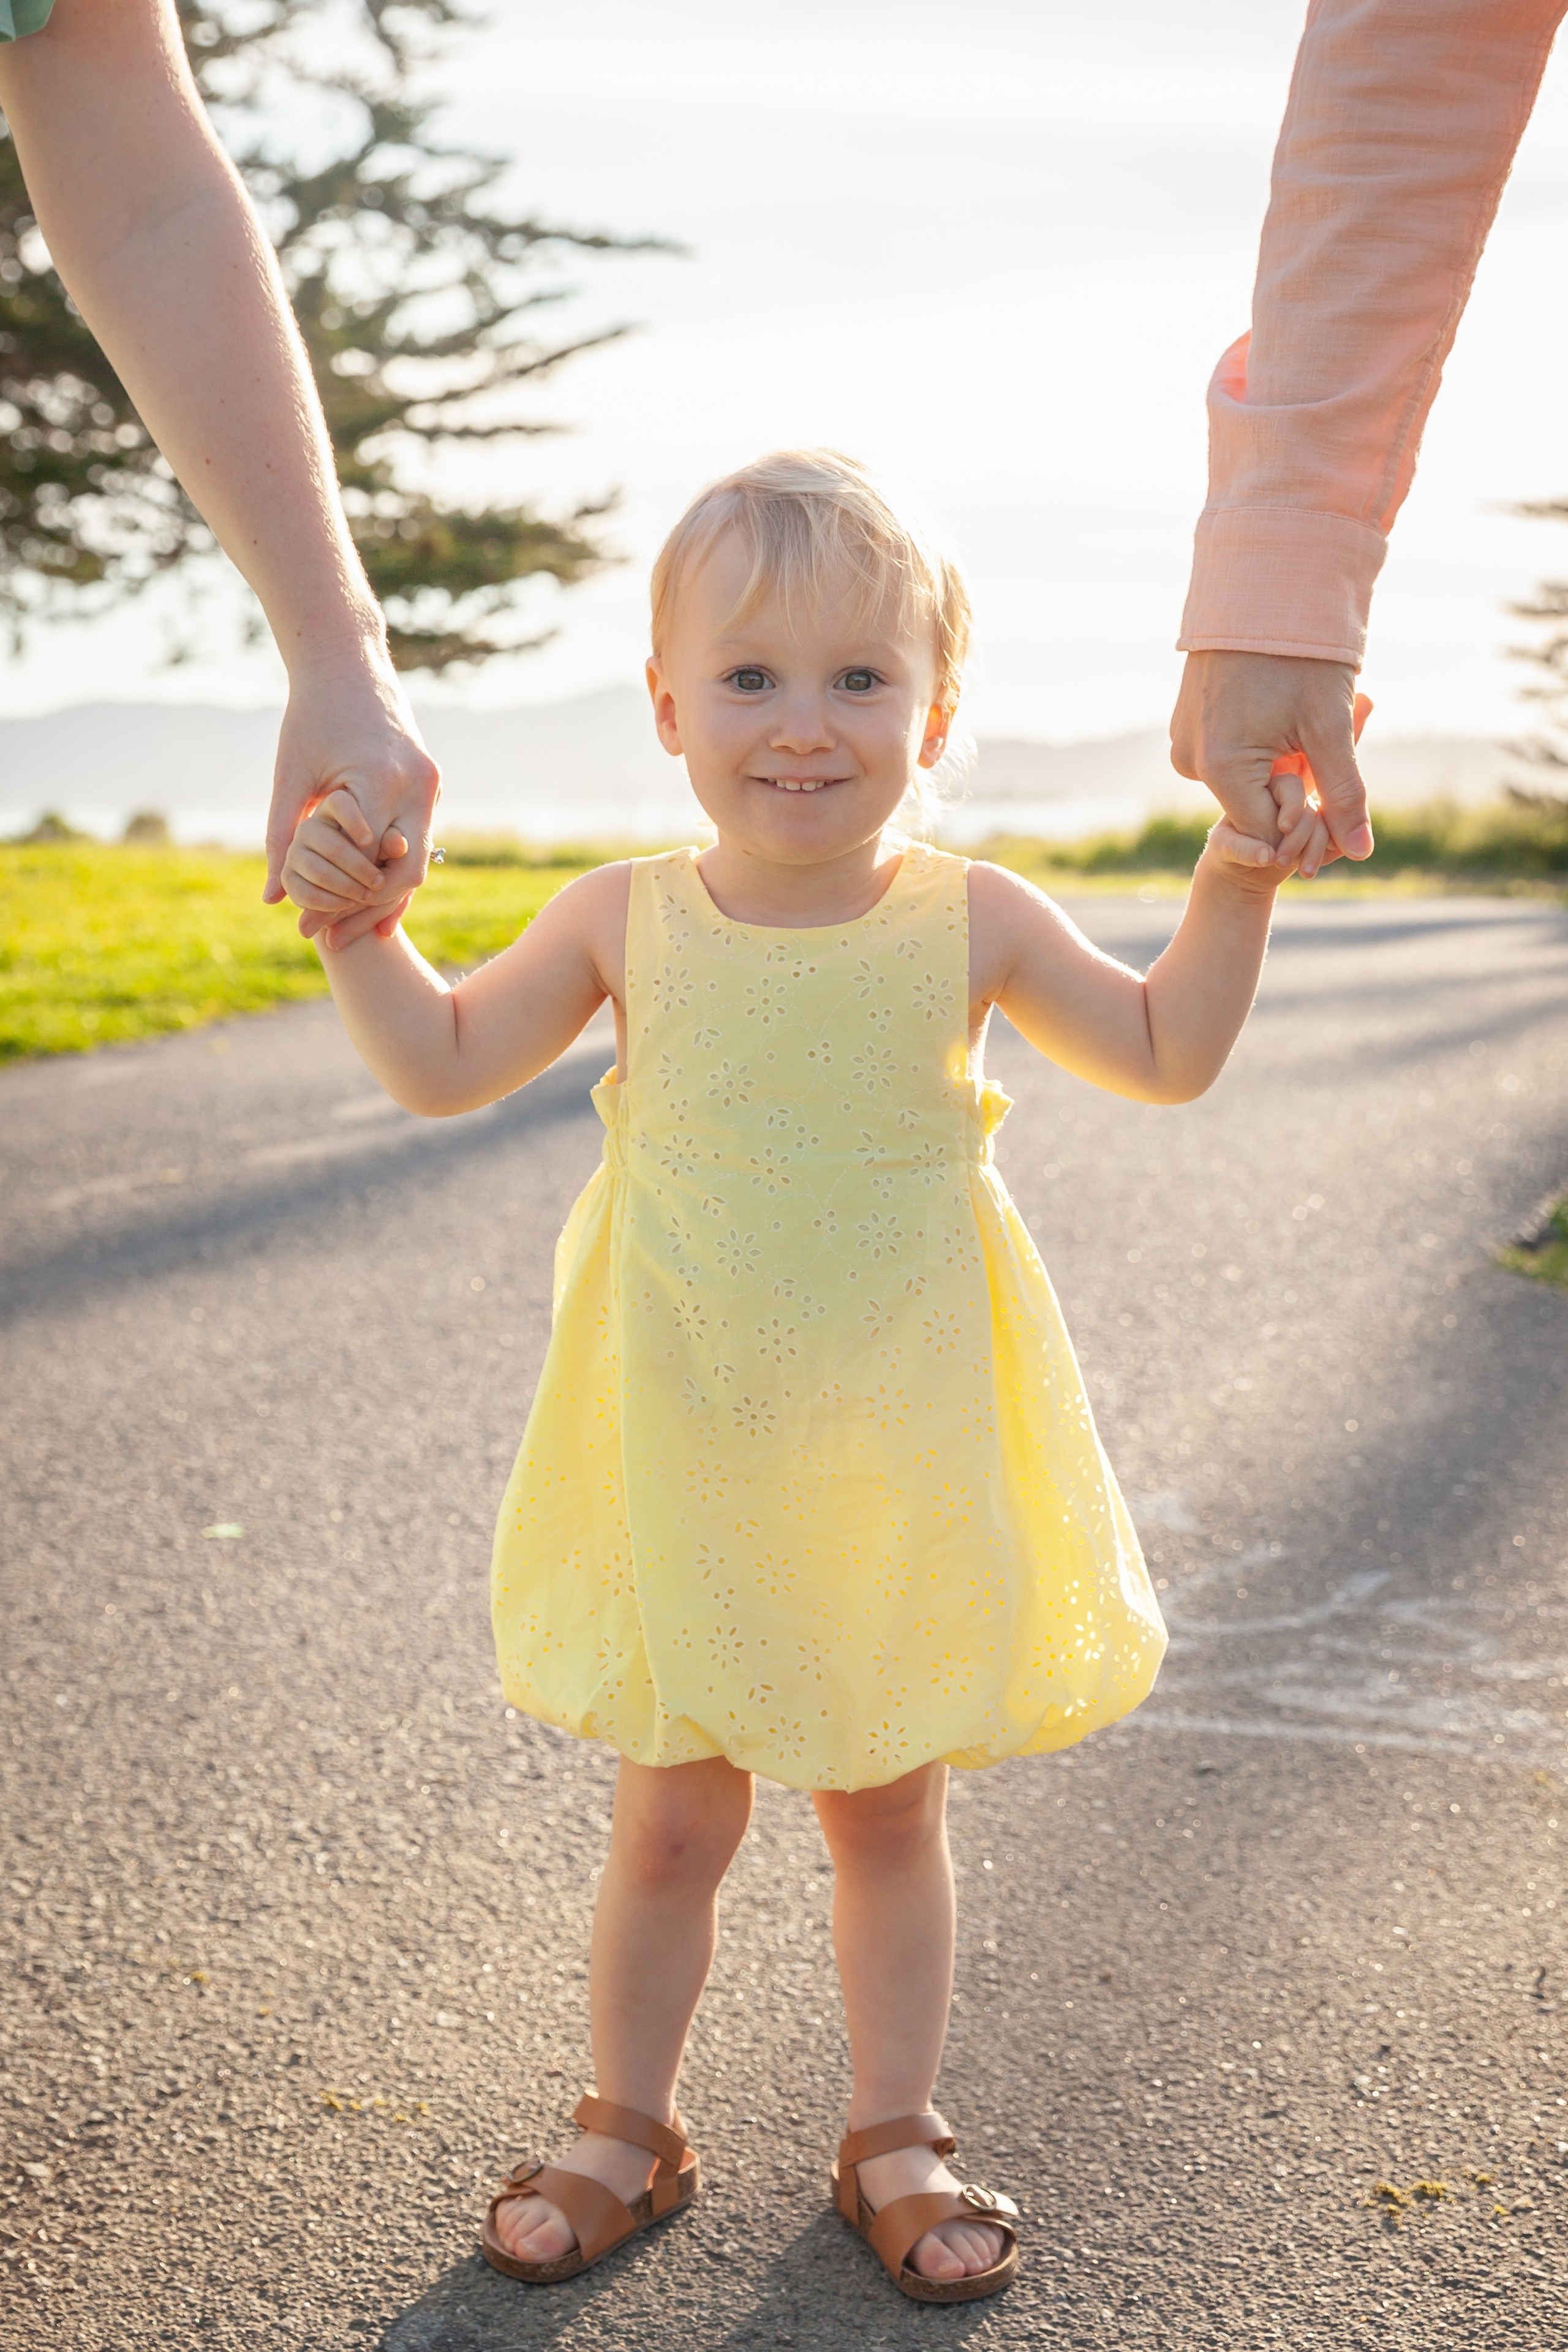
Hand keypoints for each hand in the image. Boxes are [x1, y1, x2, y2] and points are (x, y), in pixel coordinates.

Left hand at [264, 649, 440, 945]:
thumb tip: (273, 899)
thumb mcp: (291, 779)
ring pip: (417, 861)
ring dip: (384, 896)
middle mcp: (418, 785)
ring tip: (353, 929)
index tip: (310, 927)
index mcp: (381, 781)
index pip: (367, 865)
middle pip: (404, 875)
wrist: (348, 663)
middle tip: (333, 940)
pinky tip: (373, 898)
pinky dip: (394, 867)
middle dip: (367, 912)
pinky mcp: (431, 782)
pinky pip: (419, 838)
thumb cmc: (310, 715)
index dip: (338, 903)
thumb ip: (282, 840)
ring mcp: (431, 784)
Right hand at [1170, 651, 1373, 861]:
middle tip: (1319, 732)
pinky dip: (1259, 740)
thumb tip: (1361, 851)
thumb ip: (1344, 793)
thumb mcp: (1330, 726)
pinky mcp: (1186, 719)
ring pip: (1243, 776)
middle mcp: (1190, 759)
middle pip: (1254, 803)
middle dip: (1293, 783)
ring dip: (1278, 759)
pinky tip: (1276, 700)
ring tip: (1296, 710)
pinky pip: (1228, 750)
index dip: (1305, 819)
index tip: (1329, 781)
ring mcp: (1184, 737)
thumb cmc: (1300, 651)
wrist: (1261, 580)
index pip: (1267, 831)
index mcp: (1219, 767)